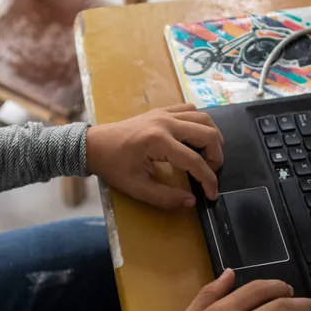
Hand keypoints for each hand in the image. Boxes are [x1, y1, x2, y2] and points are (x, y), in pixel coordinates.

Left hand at [86, 103, 223, 207]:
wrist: (93, 145)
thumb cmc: (112, 166)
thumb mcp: (136, 187)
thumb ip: (165, 197)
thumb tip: (191, 201)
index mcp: (158, 142)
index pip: (194, 161)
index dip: (208, 180)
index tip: (213, 194)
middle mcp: (165, 123)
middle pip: (206, 133)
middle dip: (216, 155)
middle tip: (212, 171)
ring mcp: (164, 113)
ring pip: (202, 117)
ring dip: (212, 136)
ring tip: (209, 155)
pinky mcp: (161, 110)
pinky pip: (189, 109)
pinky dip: (199, 122)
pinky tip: (196, 137)